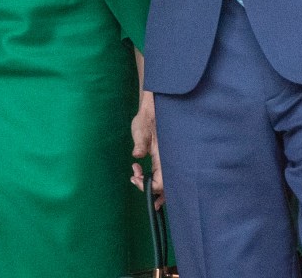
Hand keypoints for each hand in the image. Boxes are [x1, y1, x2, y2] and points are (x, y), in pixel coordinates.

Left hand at [131, 90, 163, 207]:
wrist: (152, 106)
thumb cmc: (147, 117)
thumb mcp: (141, 128)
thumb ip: (140, 143)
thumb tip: (137, 154)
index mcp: (163, 155)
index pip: (160, 182)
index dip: (147, 185)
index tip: (134, 177)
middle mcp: (167, 159)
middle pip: (166, 186)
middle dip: (154, 193)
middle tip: (137, 182)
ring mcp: (166, 159)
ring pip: (167, 182)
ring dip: (156, 189)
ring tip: (139, 183)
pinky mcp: (163, 156)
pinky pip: (164, 174)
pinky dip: (157, 181)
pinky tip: (146, 178)